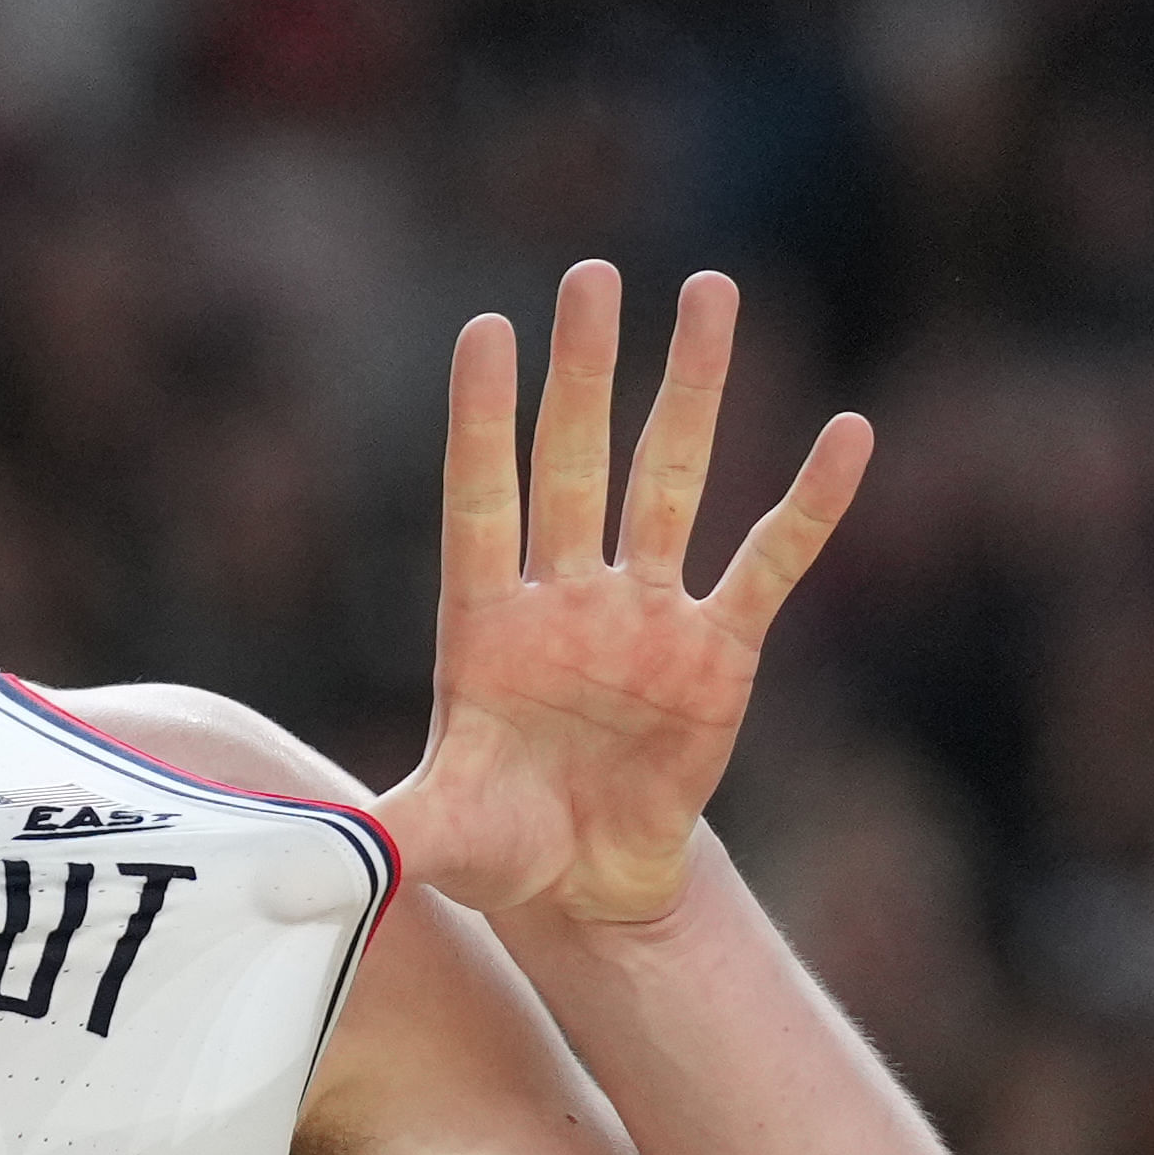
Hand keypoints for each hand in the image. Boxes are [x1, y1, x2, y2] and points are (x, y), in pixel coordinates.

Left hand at [378, 262, 868, 924]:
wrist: (584, 879)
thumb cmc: (497, 842)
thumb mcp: (434, 838)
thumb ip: (382, 837)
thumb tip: (307, 864)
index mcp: (483, 623)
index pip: (480, 497)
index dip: (483, 419)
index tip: (485, 328)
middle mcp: (564, 595)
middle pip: (574, 460)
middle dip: (584, 371)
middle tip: (590, 276)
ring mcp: (644, 613)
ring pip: (671, 478)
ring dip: (689, 389)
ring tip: (708, 290)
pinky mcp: (717, 651)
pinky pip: (769, 564)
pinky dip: (808, 505)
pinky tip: (846, 435)